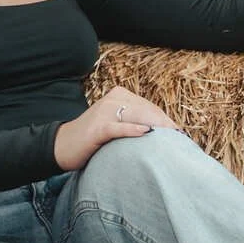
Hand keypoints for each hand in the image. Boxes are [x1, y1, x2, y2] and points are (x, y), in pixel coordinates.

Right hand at [54, 87, 176, 171]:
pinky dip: (132, 130)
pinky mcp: (97, 127)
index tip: (180, 133)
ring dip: (156, 126)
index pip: (149, 107)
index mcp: (119, 96)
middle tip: (181, 138)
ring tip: (172, 137)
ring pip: (136, 116)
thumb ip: (134, 122)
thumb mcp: (115, 125)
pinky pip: (118, 127)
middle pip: (146, 110)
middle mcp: (113, 100)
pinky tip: (146, 133)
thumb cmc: (92, 139)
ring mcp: (104, 112)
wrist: (62, 145)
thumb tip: (161, 133)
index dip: (166, 120)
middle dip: (165, 124)